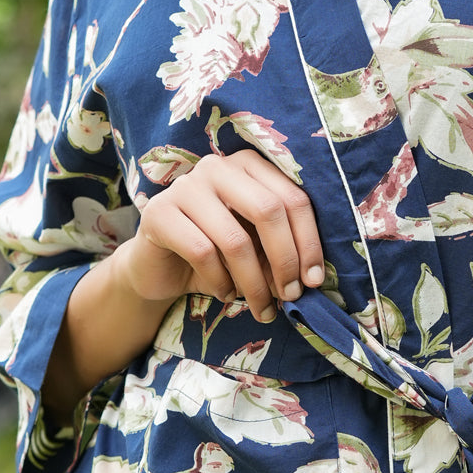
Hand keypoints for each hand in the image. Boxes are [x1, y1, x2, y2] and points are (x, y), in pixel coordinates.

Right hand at [118, 150, 323, 321]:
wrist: (158, 267)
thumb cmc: (216, 253)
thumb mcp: (256, 249)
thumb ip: (280, 252)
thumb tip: (311, 277)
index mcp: (249, 165)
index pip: (292, 198)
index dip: (309, 241)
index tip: (314, 279)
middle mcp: (218, 167)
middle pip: (268, 210)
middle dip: (285, 260)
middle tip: (292, 295)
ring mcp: (186, 186)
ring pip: (235, 239)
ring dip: (255, 283)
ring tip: (262, 307)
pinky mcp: (159, 213)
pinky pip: (202, 253)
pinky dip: (221, 282)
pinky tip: (226, 293)